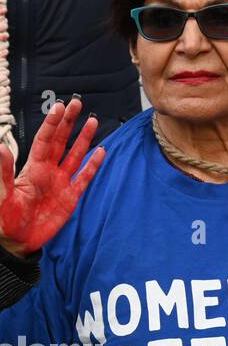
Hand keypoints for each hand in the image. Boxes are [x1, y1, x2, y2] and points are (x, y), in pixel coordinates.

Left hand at [0, 98, 105, 256]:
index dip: (52, 124)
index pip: (45, 141)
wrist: (17, 242)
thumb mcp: (2, 195)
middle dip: (68, 123)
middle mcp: (48, 171)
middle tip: (76, 103)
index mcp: (32, 168)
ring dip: (83, 139)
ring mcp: (61, 183)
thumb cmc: (4, 219)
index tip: (59, 108)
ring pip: (75, 155)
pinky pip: (84, 178)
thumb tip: (0, 147)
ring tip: (93, 121)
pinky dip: (93, 165)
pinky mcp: (71, 197)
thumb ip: (2, 172)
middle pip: (61, 141)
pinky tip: (101, 152)